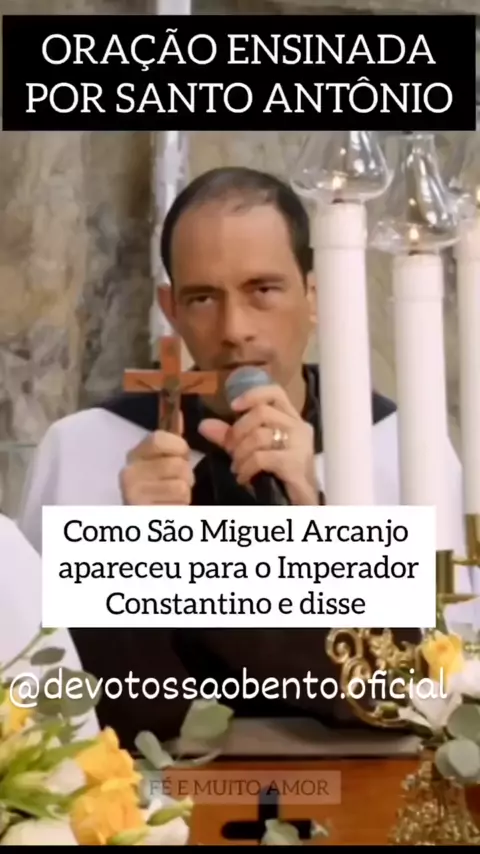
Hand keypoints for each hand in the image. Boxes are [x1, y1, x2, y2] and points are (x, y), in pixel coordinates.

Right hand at [120, 414, 193, 504]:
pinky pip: (179, 503)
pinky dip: (181, 507)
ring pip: (181, 485)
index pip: (158, 439)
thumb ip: (171, 439)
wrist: (148, 520)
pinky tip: (170, 508)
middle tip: (177, 482)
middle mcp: (128, 473)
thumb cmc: (160, 489)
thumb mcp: (164, 460)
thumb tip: (178, 413)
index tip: (183, 455)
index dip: (178, 446)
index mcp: (135, 455)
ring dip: (185, 493)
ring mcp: (133, 494)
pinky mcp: (144, 512)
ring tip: (174, 497)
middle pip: (176, 464)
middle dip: (186, 475)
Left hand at [198, 384, 318, 505]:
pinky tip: (243, 478)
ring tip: (237, 467)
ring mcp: (300, 445)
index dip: (252, 395)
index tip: (233, 406)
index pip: (275, 392)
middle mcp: (299, 427)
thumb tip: (204, 425)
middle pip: (262, 412)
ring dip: (240, 453)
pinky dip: (246, 468)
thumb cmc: (280, 474)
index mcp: (291, 419)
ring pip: (259, 435)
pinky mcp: (295, 464)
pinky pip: (261, 458)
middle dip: (238, 430)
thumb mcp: (253, 451)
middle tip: (229, 449)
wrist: (302, 502)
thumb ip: (231, 437)